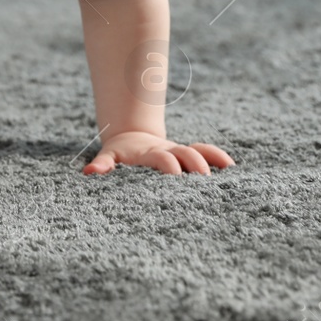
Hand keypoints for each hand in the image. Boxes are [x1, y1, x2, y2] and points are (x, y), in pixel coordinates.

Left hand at [83, 130, 233, 175]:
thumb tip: (89, 172)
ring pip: (199, 152)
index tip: (176, 178)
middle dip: (195, 166)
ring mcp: (180, 153)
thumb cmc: (119, 155)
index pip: (162, 159)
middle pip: (186, 154)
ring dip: (210, 161)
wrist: (130, 138)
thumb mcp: (108, 156)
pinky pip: (207, 152)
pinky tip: (232, 168)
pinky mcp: (189, 155)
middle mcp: (168, 151)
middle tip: (205, 182)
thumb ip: (102, 164)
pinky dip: (218, 157)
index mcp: (149, 154)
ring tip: (222, 177)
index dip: (169, 166)